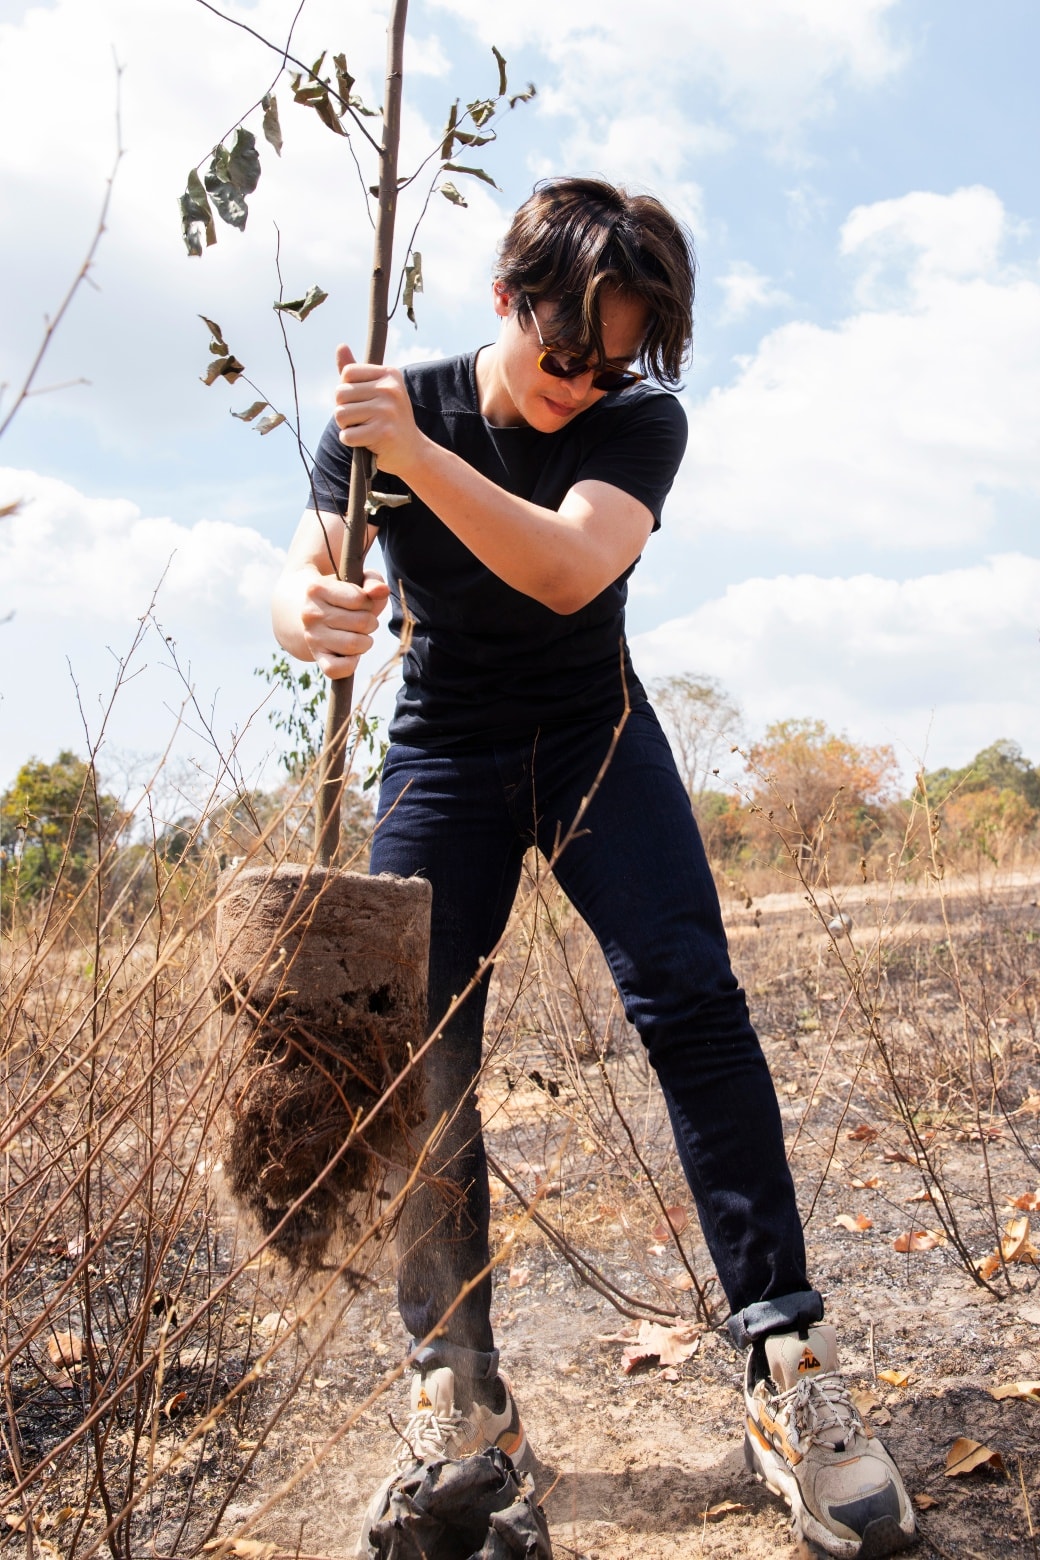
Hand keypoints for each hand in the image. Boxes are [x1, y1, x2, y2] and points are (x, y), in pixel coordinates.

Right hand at [298, 566, 390, 678]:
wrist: (316, 615)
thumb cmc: (344, 596)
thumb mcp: (357, 581)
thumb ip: (372, 581)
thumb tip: (382, 590)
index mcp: (316, 589)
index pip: (360, 599)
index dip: (367, 602)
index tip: (359, 603)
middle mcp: (310, 614)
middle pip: (361, 622)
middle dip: (369, 622)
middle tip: (360, 621)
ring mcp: (312, 637)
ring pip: (355, 645)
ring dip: (365, 641)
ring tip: (358, 634)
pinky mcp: (318, 657)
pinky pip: (338, 669)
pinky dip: (351, 664)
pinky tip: (351, 653)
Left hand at [334, 344, 423, 477]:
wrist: (412, 451)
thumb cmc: (389, 420)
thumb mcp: (377, 391)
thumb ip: (357, 372)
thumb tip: (340, 345)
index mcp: (390, 374)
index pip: (347, 373)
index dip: (347, 391)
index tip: (363, 402)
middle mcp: (390, 389)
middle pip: (340, 394)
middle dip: (345, 410)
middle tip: (363, 419)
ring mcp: (387, 410)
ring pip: (340, 414)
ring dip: (347, 426)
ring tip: (365, 429)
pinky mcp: (383, 432)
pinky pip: (346, 436)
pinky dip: (351, 442)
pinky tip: (368, 442)